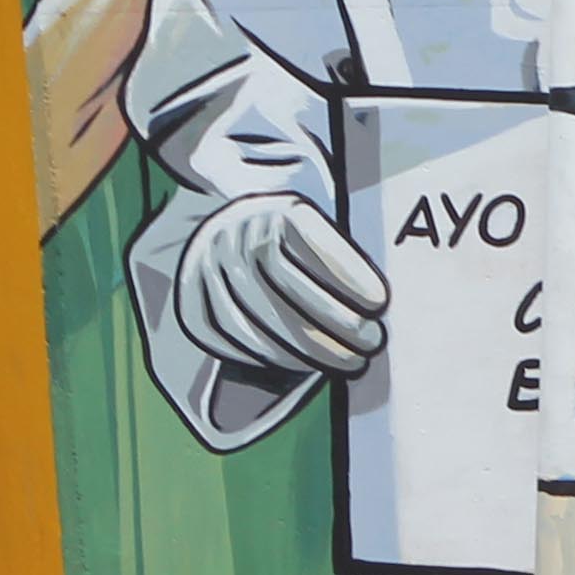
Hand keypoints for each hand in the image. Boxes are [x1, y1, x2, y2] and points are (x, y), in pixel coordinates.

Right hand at [174, 192, 390, 378]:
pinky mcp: (194, 305)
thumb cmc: (295, 238)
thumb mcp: (317, 224)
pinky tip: (306, 365)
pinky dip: (273, 358)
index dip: (348, 276)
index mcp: (271, 209)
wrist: (228, 231)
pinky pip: (233, 339)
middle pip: (287, 286)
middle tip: (371, 340)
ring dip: (310, 350)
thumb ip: (340, 253)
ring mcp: (209, 271)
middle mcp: (235, 236)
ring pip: (260, 320)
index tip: (380, 303)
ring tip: (350, 361)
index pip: (311, 242)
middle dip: (336, 322)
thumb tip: (378, 299)